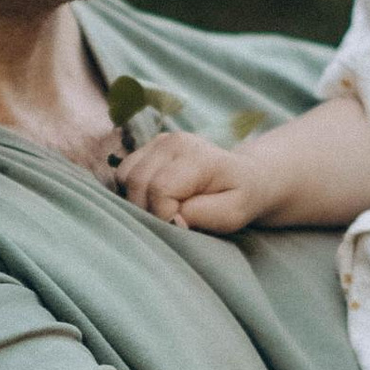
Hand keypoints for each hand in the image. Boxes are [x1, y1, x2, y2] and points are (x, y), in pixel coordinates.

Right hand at [111, 127, 277, 236]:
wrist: (246, 177)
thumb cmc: (239, 199)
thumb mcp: (231, 214)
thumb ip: (200, 215)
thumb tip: (170, 218)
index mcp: (196, 156)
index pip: (160, 189)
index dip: (163, 216)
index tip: (180, 227)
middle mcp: (173, 143)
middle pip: (137, 183)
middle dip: (148, 211)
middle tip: (171, 222)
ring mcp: (158, 142)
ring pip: (125, 178)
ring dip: (138, 202)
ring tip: (165, 211)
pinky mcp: (147, 149)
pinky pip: (123, 174)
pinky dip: (133, 192)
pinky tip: (156, 200)